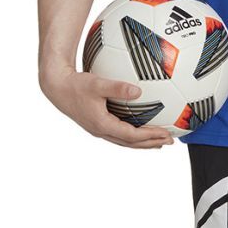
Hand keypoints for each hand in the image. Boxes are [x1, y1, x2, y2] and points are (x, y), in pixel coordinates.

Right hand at [40, 64, 175, 148]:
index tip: (166, 134)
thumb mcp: (97, 84)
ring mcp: (98, 129)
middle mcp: (101, 131)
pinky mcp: (97, 123)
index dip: (150, 136)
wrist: (57, 88)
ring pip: (125, 140)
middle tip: (170, 141)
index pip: (132, 135)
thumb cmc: (76, 85)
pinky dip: (133, 135)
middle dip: (151, 143)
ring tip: (159, 141)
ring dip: (143, 142)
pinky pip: (119, 133)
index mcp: (102, 125)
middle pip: (131, 143)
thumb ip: (118, 87)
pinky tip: (140, 128)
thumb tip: (138, 91)